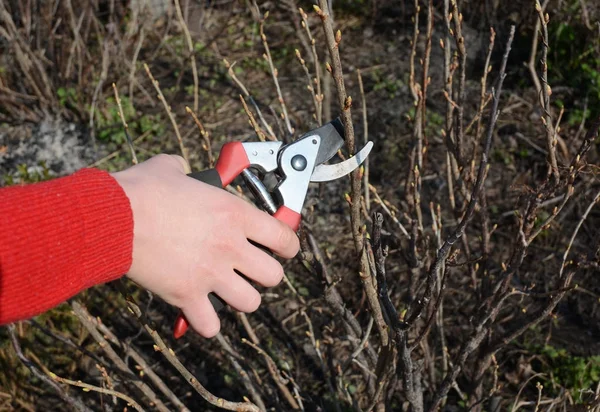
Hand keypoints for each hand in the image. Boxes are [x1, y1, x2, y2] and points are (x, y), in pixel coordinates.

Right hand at [111, 154, 299, 336]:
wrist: (111, 218)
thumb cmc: (141, 191)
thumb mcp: (171, 168)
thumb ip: (187, 171)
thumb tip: (180, 170)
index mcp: (234, 214)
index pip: (284, 237)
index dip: (289, 244)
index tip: (285, 248)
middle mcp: (230, 246)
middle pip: (273, 275)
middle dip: (265, 272)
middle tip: (252, 267)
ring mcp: (210, 274)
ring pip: (251, 302)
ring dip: (242, 297)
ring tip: (230, 289)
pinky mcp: (187, 295)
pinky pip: (211, 325)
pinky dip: (207, 322)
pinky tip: (200, 311)